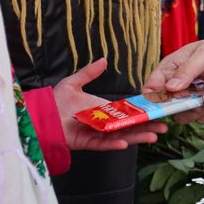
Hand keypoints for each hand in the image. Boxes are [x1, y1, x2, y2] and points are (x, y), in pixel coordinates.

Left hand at [53, 59, 167, 151]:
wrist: (40, 116)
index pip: (127, 111)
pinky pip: (103, 144)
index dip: (142, 111)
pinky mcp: (87, 142)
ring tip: (153, 136)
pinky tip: (125, 143)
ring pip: (121, 136)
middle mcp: (103, 123)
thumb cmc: (55, 102)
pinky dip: (114, 143)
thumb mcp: (74, 83)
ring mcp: (96, 133)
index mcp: (103, 110)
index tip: (157, 110)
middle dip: (147, 127)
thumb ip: (89, 73)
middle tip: (164, 126)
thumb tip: (104, 60)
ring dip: (137, 137)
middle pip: (129, 126)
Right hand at [141, 27, 203, 123]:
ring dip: (195, 108)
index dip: (153, 94)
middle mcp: (179, 85)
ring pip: (181, 115)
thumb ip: (187, 70)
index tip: (160, 99)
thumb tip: (169, 87)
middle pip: (165, 105)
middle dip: (177, 104)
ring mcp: (191, 98)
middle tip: (192, 96)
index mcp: (173, 67)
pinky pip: (200, 118)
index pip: (153, 84)